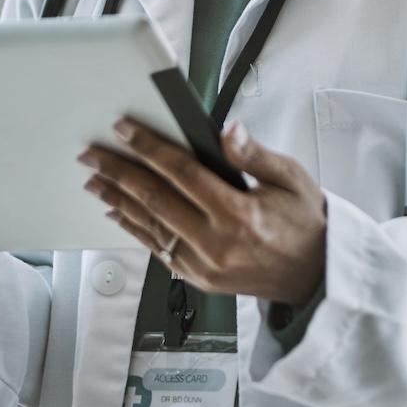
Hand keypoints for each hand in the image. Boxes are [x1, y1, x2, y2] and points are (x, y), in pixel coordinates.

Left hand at [78, 119, 325, 305]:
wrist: (315, 276)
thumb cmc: (304, 223)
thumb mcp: (290, 178)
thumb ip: (254, 155)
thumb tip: (228, 130)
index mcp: (238, 214)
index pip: (182, 172)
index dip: (149, 147)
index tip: (123, 129)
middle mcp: (216, 243)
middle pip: (155, 199)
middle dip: (118, 172)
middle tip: (91, 154)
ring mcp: (204, 265)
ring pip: (149, 226)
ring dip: (117, 200)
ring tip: (94, 180)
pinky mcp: (199, 278)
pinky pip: (157, 249)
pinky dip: (134, 228)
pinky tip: (118, 212)